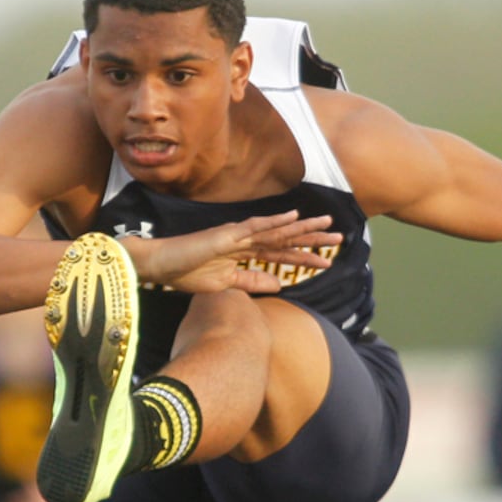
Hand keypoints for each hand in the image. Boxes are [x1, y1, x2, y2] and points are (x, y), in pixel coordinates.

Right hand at [125, 210, 342, 293]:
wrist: (161, 266)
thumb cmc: (187, 274)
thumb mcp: (226, 284)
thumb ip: (251, 282)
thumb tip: (278, 285)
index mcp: (245, 254)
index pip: (281, 255)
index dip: (303, 257)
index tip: (325, 261)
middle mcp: (246, 240)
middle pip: (285, 239)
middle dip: (312, 239)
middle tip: (339, 238)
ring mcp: (238, 235)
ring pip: (277, 230)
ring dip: (302, 228)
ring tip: (326, 225)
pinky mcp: (227, 234)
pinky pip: (255, 227)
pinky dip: (275, 222)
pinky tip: (293, 216)